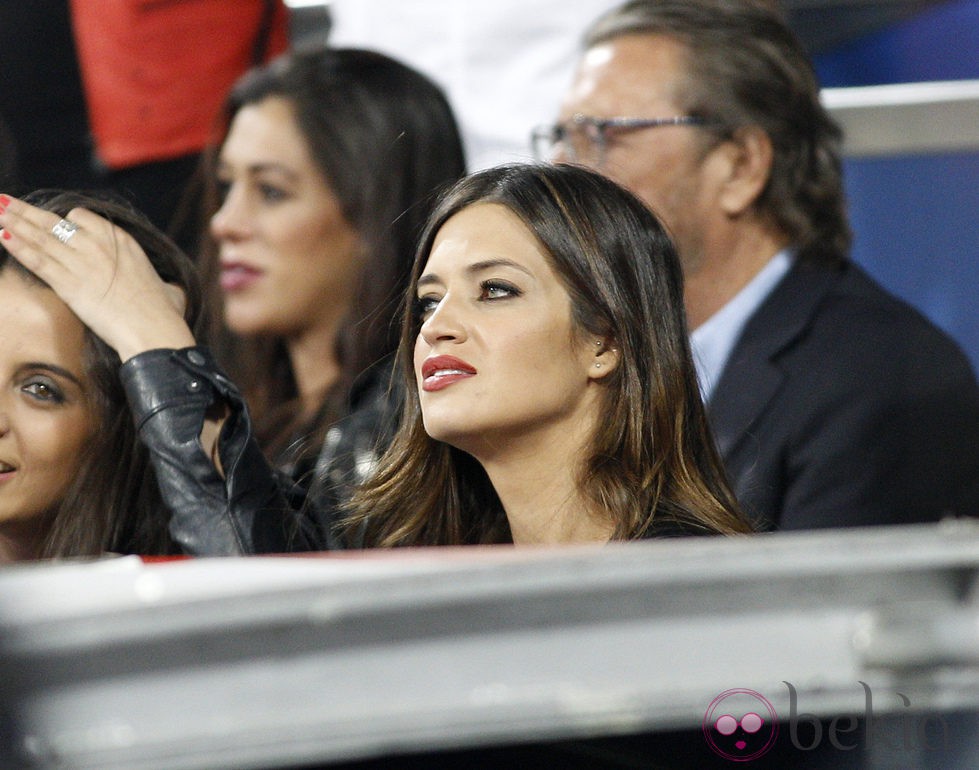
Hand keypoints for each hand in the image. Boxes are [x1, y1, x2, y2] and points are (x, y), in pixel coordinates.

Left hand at [0, 195, 196, 361]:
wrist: (153, 329)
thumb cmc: (164, 313)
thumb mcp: (168, 289)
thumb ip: (163, 284)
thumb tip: (171, 292)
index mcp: (121, 241)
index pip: (81, 217)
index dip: (64, 220)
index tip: (52, 224)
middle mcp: (97, 245)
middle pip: (53, 222)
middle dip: (25, 211)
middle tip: (4, 201)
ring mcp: (80, 263)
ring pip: (40, 238)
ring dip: (14, 223)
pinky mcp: (68, 284)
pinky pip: (37, 261)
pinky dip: (18, 248)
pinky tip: (4, 237)